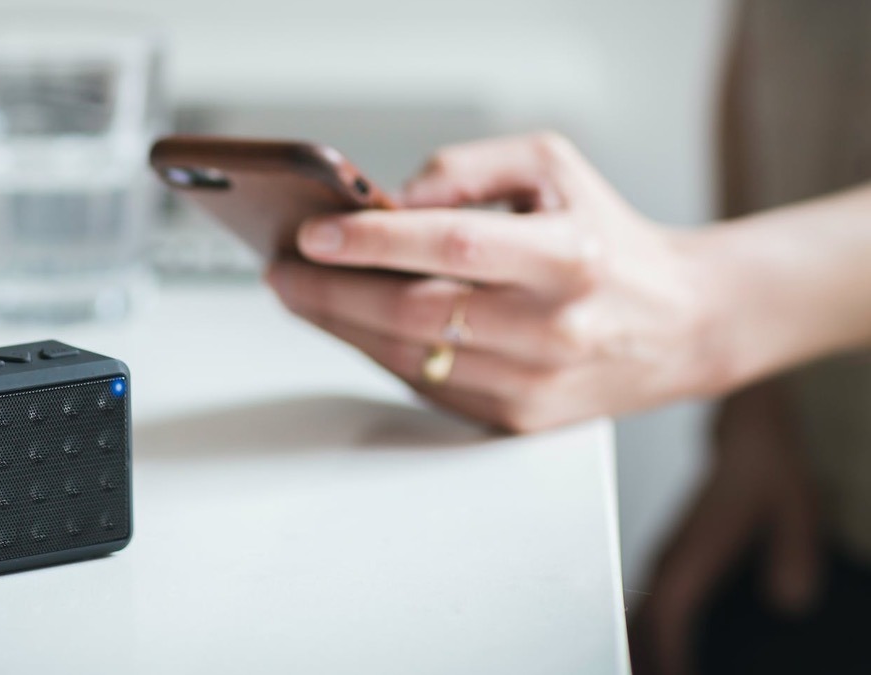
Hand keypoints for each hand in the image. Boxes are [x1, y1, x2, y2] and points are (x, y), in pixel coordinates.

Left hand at [265, 132, 727, 430]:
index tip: (313, 233)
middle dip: (330, 292)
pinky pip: (426, 387)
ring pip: (409, 358)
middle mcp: (554, 326)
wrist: (680, 324)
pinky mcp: (519, 422)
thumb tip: (389, 202)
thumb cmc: (607, 238)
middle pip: (415, 314)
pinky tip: (348, 325)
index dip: (373, 241)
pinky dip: (377, 354)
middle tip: (283, 270)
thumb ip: (466, 170)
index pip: (452, 246)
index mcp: (571, 255)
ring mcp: (535, 383)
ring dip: (340, 326)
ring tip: (301, 293)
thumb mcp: (552, 167)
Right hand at [631, 383, 820, 674]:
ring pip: (642, 614)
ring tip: (649, 674)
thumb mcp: (798, 509)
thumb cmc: (769, 473)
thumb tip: (792, 601)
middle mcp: (674, 556)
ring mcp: (669, 560)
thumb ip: (795, 554)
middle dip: (642, 659)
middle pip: (644, 621)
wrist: (748, 442)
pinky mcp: (673, 562)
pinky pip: (651, 606)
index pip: (669, 609)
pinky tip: (662, 652)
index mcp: (697, 548)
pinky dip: (650, 633)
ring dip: (642, 648)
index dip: (666, 650)